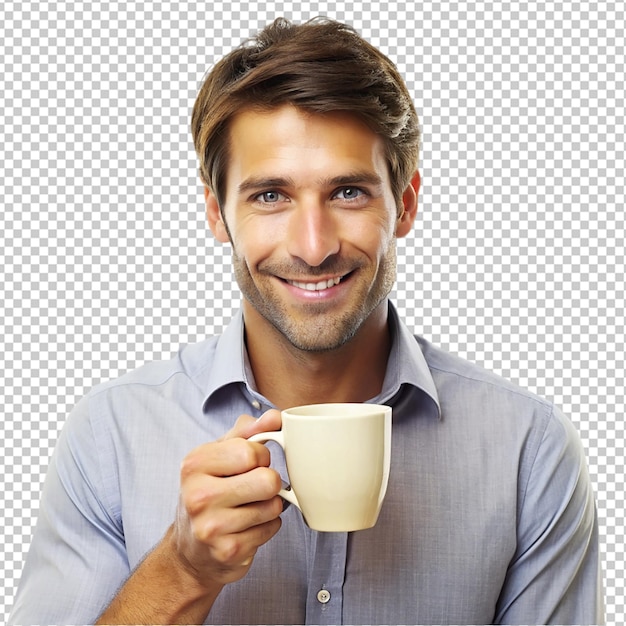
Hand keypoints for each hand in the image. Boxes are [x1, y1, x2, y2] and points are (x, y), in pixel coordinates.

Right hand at [171, 410, 283, 586]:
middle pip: (268, 480)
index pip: (251, 451)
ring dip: (269, 505)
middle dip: (269, 482)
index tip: (249, 464)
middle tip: (254, 486)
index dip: (260, 456)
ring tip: (249, 506)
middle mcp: (198, 496)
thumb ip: (248, 430)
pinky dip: (267, 525)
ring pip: (274, 505)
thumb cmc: (211, 489)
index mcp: (194, 464)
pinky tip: (248, 526)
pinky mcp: (229, 551)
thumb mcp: (220, 453)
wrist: (190, 547)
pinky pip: (272, 528)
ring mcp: (212, 527)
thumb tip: (275, 417)